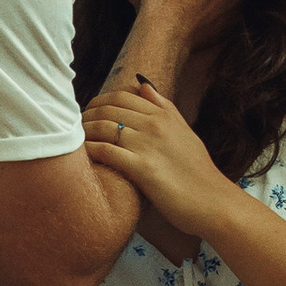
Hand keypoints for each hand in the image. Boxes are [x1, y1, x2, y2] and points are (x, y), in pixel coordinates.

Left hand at [83, 75, 232, 235]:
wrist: (212, 202)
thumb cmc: (197, 171)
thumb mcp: (183, 131)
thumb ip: (163, 106)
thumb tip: (142, 84)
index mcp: (164, 115)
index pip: (122, 95)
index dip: (100, 100)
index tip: (89, 110)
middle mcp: (155, 125)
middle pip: (109, 109)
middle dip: (87, 114)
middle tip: (75, 125)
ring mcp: (148, 145)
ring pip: (104, 127)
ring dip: (84, 131)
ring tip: (73, 139)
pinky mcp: (142, 168)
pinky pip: (106, 151)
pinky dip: (89, 150)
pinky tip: (81, 156)